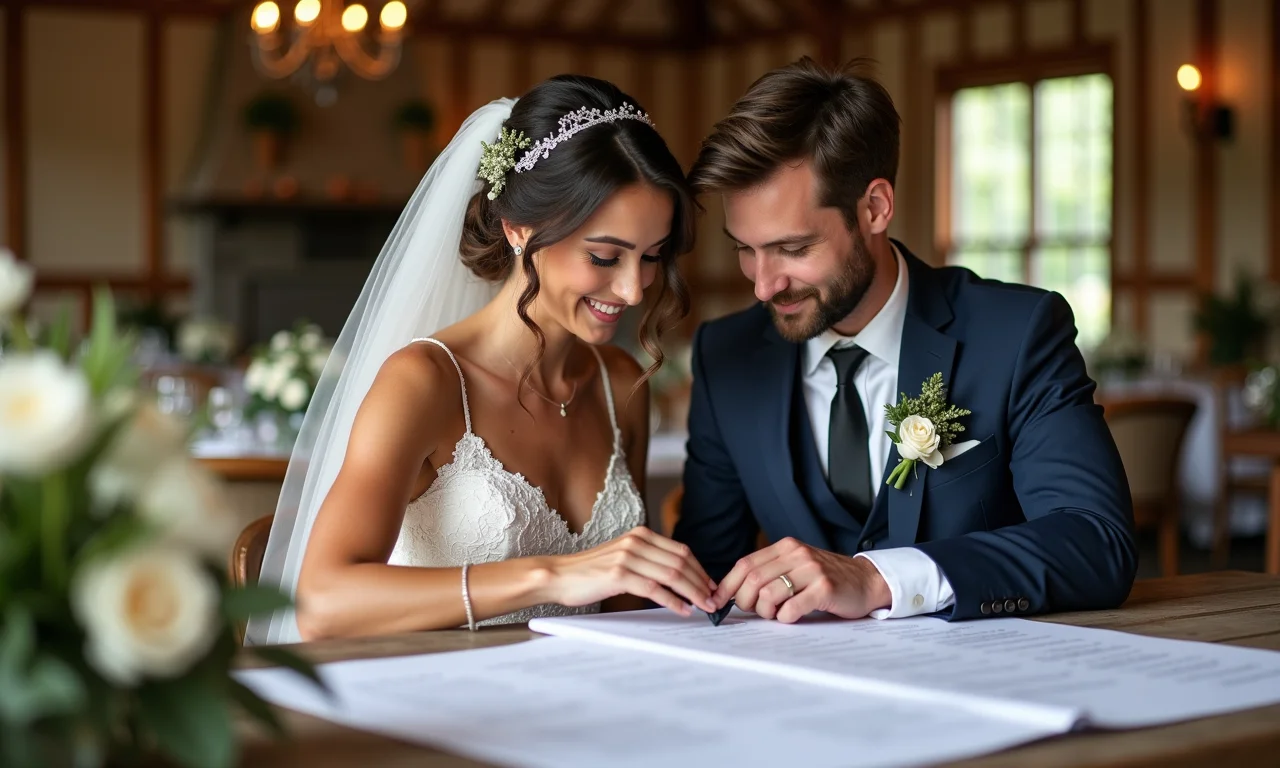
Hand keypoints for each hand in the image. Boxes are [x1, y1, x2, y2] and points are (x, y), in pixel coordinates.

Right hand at [544, 527, 716, 615]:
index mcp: (640, 535)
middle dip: (701, 582)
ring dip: (692, 593)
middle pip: (681, 562)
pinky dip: (673, 601)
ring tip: (704, 607)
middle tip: (713, 600)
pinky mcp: (619, 575)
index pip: (681, 550)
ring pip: (672, 574)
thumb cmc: (590, 571)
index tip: (710, 586)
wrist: (558, 575)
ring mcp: (628, 557)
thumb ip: (647, 560)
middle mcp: (637, 542)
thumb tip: (675, 576)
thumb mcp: (622, 557)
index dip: (700, 569)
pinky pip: (655, 589)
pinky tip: (682, 609)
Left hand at [711, 538, 890, 622]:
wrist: (867, 581)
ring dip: (766, 612)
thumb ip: (769, 572)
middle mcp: (797, 554)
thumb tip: (731, 592)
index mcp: (785, 547)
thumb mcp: (796, 566)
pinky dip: (784, 618)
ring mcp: (812, 570)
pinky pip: (791, 609)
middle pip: (752, 580)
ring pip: (768, 594)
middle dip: (745, 602)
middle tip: (755, 611)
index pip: (745, 564)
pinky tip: (793, 616)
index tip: (716, 602)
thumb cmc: (826, 579)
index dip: (727, 586)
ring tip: (777, 613)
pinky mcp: (825, 589)